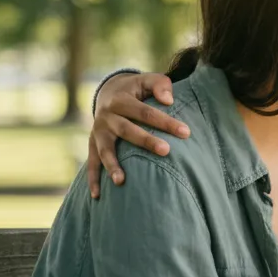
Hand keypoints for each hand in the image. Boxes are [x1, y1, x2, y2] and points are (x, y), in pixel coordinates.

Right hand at [88, 72, 190, 198]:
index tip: (186, 132)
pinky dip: (93, 179)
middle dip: (146, 141)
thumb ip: (160, 85)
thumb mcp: (147, 80)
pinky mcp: (93, 144)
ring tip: (121, 181)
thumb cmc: (137, 89)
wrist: (108, 92)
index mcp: (121, 99)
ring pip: (105, 149)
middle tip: (166, 151)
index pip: (145, 112)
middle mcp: (107, 116)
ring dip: (112, 165)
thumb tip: (169, 100)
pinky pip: (91, 163)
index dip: (165, 121)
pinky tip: (98, 196)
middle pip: (127, 130)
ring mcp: (98, 132)